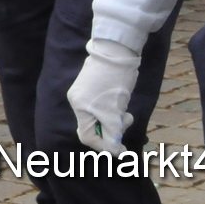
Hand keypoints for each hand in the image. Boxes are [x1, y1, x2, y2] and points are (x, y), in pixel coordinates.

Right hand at [68, 39, 140, 154]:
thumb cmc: (114, 82)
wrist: (115, 52)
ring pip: (98, 117)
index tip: (121, 149)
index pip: (87, 136)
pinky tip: (119, 101)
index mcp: (79, 106)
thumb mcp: (115, 111)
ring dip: (114, 119)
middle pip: (93, 126)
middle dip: (112, 129)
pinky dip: (111, 110)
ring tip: (125, 111)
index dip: (104, 145)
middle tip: (127, 120)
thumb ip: (113, 133)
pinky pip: (100, 107)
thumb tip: (115, 152)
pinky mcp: (90, 86)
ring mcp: (82, 92)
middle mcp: (77, 100)